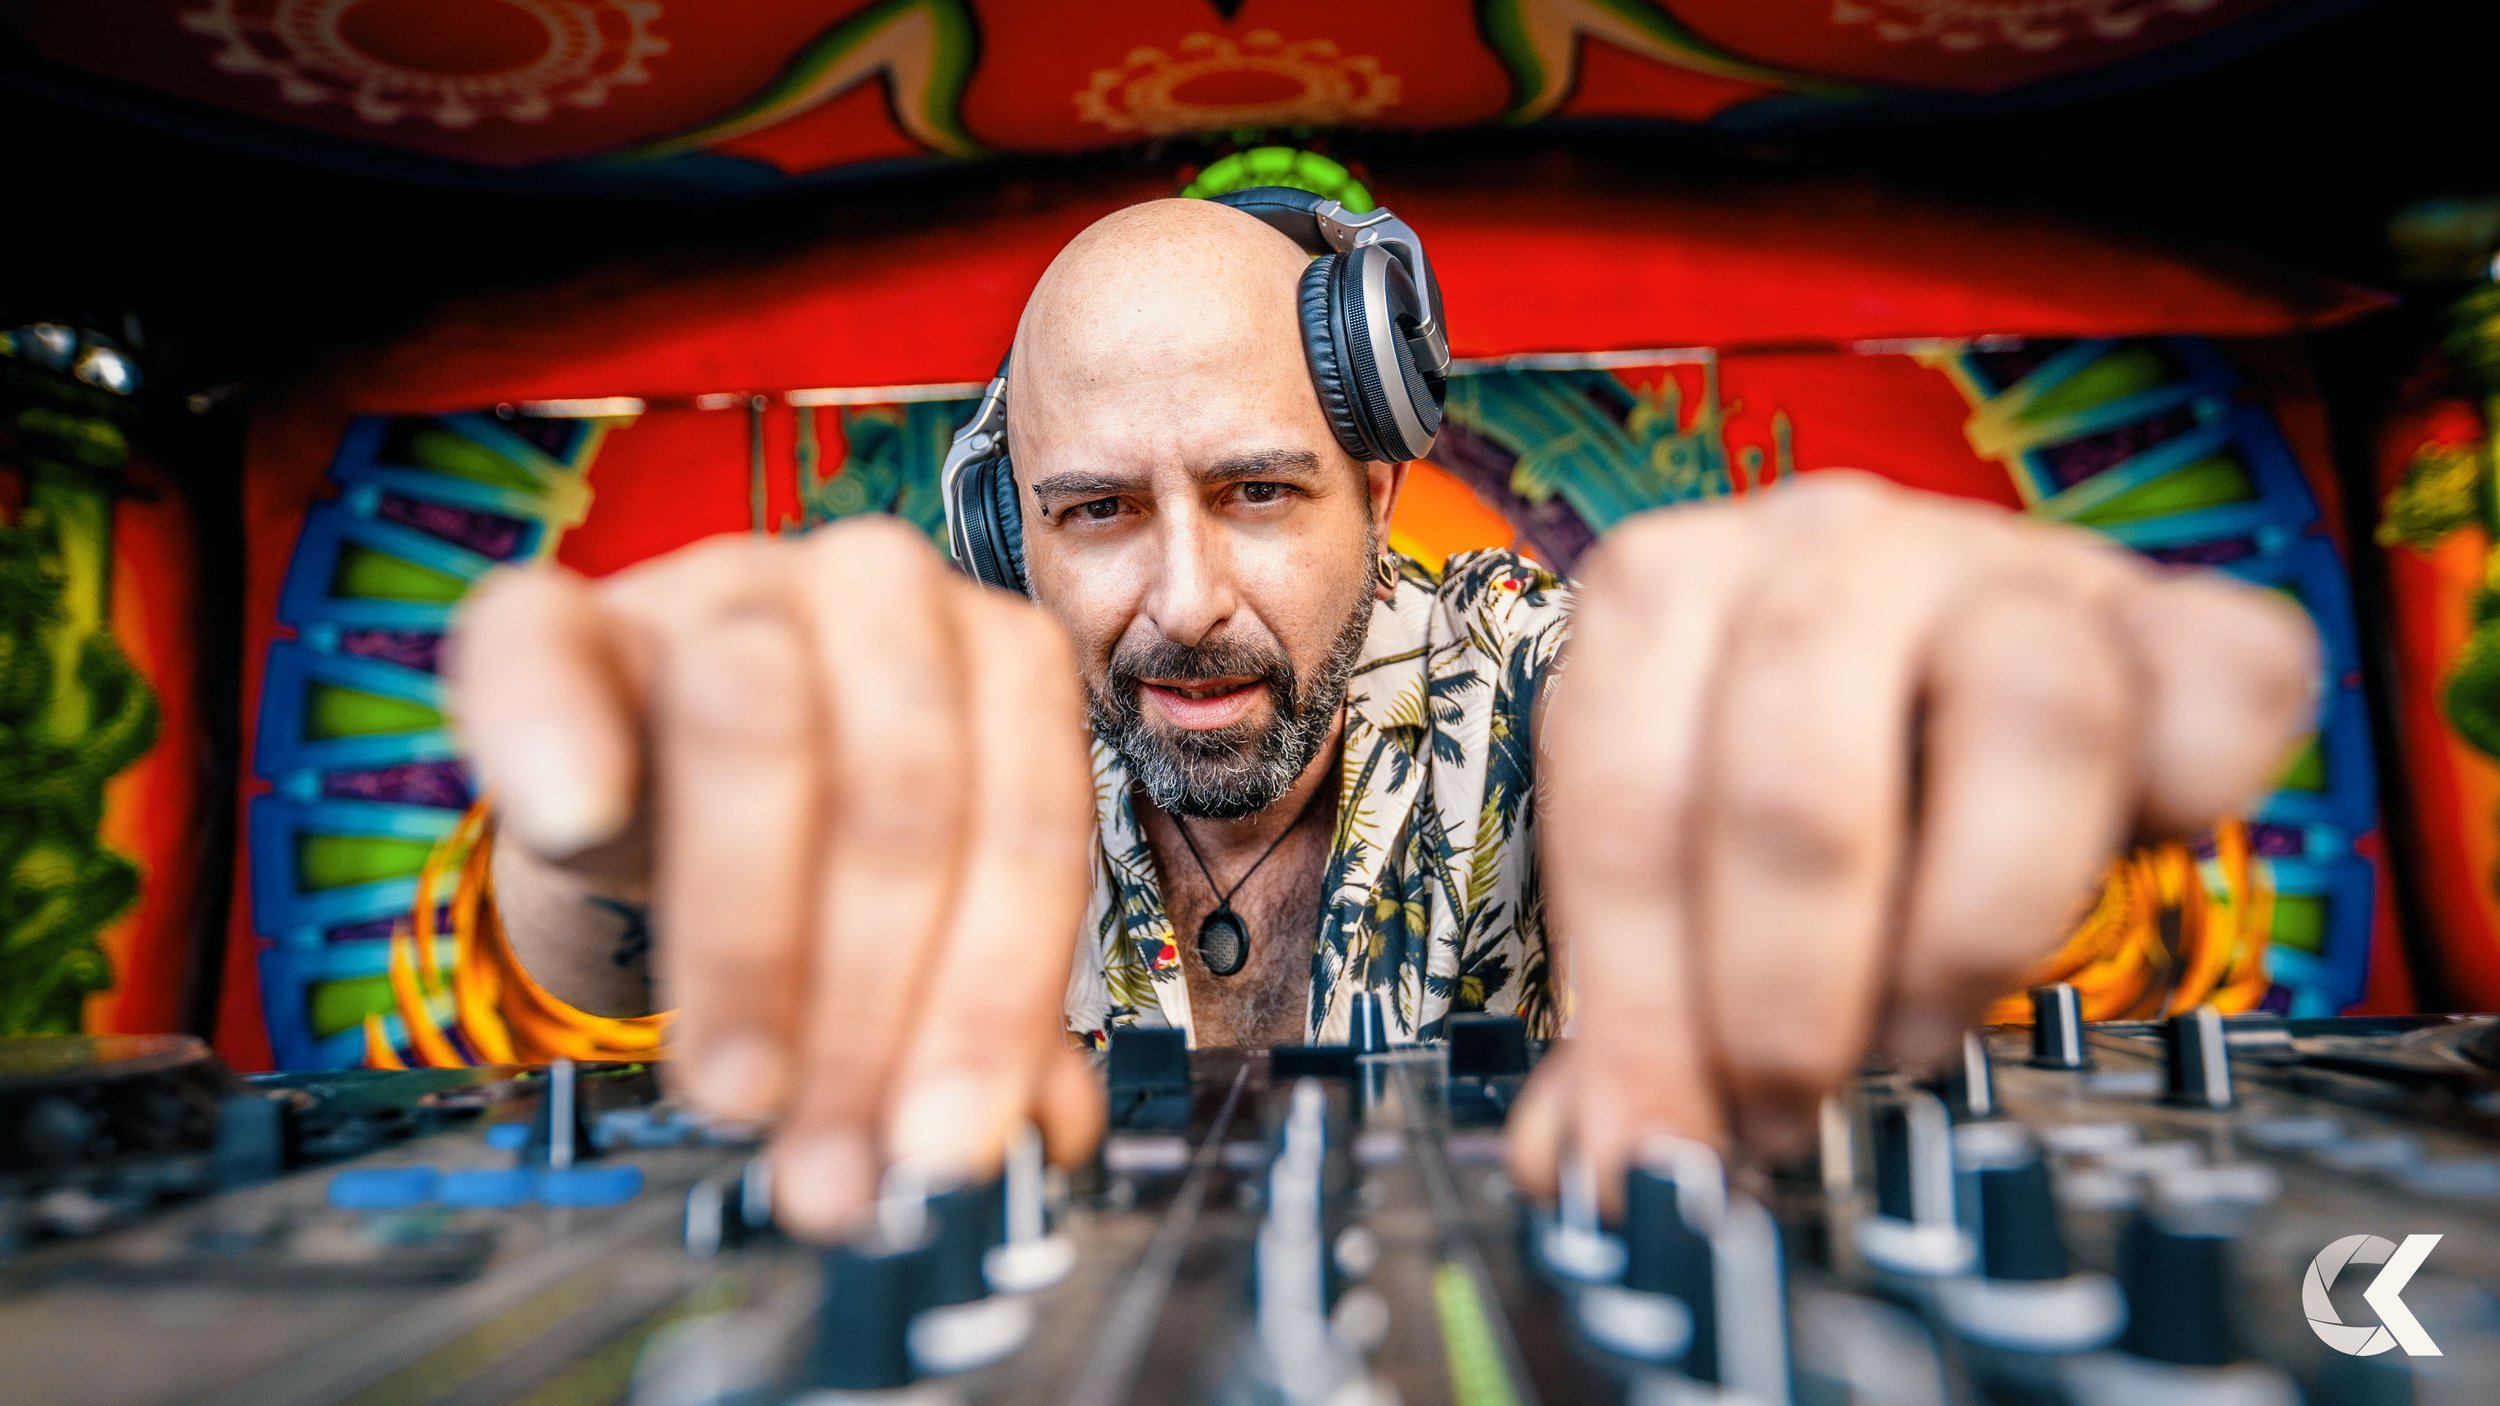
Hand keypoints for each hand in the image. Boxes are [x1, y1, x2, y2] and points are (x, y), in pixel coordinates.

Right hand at [448, 519, 1104, 1237]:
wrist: (638, 778)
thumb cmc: (801, 839)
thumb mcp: (911, 921)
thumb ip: (979, 1008)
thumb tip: (1050, 1130)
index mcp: (998, 655)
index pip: (1030, 823)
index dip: (994, 999)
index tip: (950, 1142)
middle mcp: (878, 595)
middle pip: (902, 793)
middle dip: (871, 1009)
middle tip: (835, 1156)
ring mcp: (715, 588)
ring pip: (756, 727)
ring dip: (748, 939)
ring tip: (736, 1088)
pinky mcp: (556, 613)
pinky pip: (540, 649)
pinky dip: (558, 736)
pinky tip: (579, 822)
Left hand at [1509, 472, 2319, 1195]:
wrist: (1940, 647)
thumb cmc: (1800, 766)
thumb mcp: (1689, 865)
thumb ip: (1640, 1006)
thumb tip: (1593, 1165)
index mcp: (1668, 597)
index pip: (1627, 807)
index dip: (1646, 1008)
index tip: (1664, 1148)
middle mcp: (1831, 551)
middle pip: (1800, 773)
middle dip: (1786, 986)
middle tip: (1793, 1100)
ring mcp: (2009, 565)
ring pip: (2029, 715)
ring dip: (1974, 921)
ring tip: (1926, 1024)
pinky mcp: (2171, 609)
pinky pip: (2219, 676)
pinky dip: (2195, 788)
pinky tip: (2139, 855)